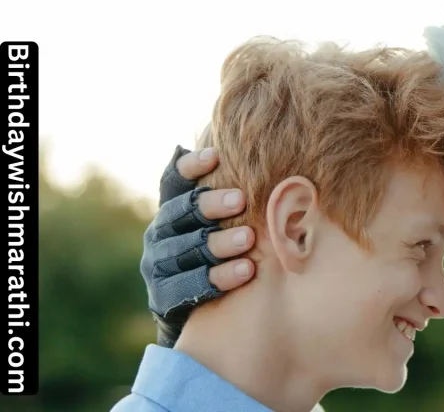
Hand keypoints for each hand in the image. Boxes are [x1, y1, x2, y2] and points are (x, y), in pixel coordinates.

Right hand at [140, 145, 255, 346]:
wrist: (200, 313)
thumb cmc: (223, 251)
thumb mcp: (225, 221)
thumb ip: (236, 192)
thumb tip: (262, 153)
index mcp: (173, 208)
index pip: (174, 180)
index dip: (191, 167)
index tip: (216, 156)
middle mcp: (160, 232)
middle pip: (181, 213)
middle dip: (211, 205)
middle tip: (241, 200)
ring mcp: (158, 265)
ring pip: (186, 250)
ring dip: (219, 243)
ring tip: (249, 239)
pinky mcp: (163, 296)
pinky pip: (188, 287)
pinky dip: (218, 278)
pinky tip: (246, 270)